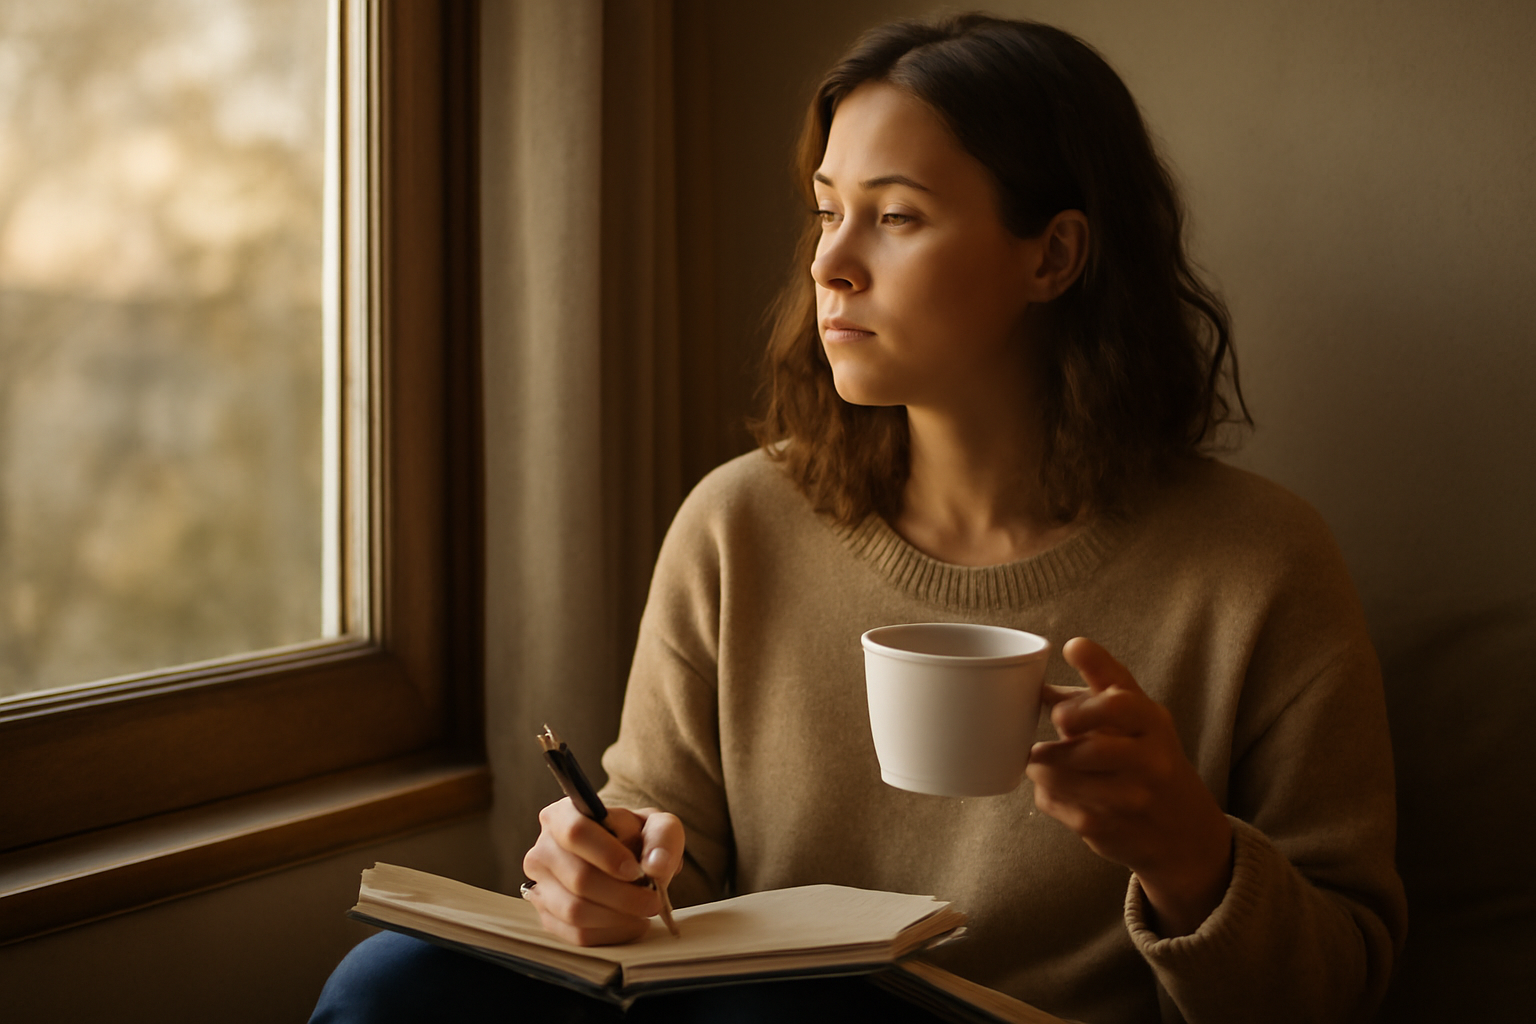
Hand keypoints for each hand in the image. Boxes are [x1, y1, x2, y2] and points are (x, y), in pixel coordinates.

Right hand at [521, 799, 684, 944]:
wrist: (625, 860)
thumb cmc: (636, 838)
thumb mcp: (657, 825)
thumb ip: (662, 837)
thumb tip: (656, 865)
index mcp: (562, 815)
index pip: (575, 832)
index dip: (607, 855)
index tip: (636, 871)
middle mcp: (543, 850)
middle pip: (578, 878)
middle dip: (623, 895)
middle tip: (653, 901)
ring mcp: (540, 886)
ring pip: (575, 911)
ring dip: (618, 916)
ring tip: (643, 911)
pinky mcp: (547, 917)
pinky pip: (576, 934)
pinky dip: (610, 933)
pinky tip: (629, 922)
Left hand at [1026, 637, 1232, 935]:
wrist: (1186, 834)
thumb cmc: (1151, 760)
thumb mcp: (1140, 717)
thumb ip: (1102, 684)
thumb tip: (1061, 656)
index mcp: (1153, 723)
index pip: (1118, 703)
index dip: (1082, 700)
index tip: (1060, 696)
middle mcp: (1150, 761)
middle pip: (1087, 747)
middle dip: (1055, 743)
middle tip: (1040, 741)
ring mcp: (1131, 800)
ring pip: (1063, 778)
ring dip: (1042, 768)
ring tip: (1040, 762)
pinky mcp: (1109, 830)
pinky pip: (1058, 805)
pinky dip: (1047, 794)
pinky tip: (1057, 790)